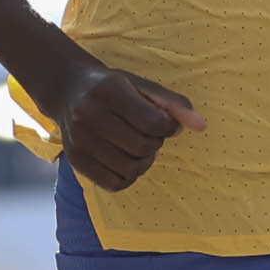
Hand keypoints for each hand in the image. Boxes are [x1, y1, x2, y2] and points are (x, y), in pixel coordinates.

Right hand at [42, 50, 205, 190]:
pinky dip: (129, 176)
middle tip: (150, 134)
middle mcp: (89, 114)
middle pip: (142, 147)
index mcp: (109, 90)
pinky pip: (114, 183)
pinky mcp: (75, 160)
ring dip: (145, 161)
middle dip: (156, 143)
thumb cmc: (113, 88)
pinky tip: (126, 159)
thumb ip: (173, 104)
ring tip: (139, 147)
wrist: (68, 90)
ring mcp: (79, 140)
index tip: (165, 123)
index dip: (168, 127)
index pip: (153, 122)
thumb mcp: (141, 86)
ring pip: (130, 168)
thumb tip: (201, 126)